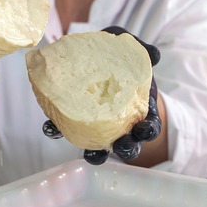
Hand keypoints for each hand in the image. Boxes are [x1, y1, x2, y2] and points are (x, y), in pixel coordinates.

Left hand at [41, 26, 161, 164]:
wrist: (99, 62)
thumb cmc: (121, 63)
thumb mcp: (132, 54)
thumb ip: (144, 51)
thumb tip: (155, 53)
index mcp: (139, 111)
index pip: (149, 126)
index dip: (148, 130)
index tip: (145, 129)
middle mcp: (120, 125)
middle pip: (128, 144)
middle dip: (126, 148)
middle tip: (122, 147)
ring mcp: (97, 128)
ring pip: (100, 148)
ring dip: (96, 154)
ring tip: (91, 155)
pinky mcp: (73, 121)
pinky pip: (67, 130)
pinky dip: (58, 131)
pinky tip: (51, 127)